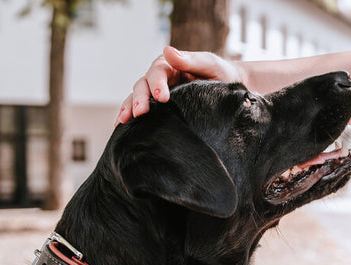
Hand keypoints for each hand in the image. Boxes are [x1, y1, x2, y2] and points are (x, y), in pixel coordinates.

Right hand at [115, 46, 243, 125]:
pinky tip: (121, 127)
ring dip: (129, 108)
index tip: (162, 98)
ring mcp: (157, 93)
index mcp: (170, 65)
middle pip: (143, 85)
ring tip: (124, 121)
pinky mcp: (159, 108)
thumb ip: (191, 59)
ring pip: (137, 97)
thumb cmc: (220, 74)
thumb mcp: (209, 64)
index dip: (157, 84)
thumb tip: (168, 51)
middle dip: (139, 99)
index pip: (157, 72)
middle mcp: (159, 78)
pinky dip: (130, 117)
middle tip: (140, 113)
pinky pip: (141, 110)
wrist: (229, 88)